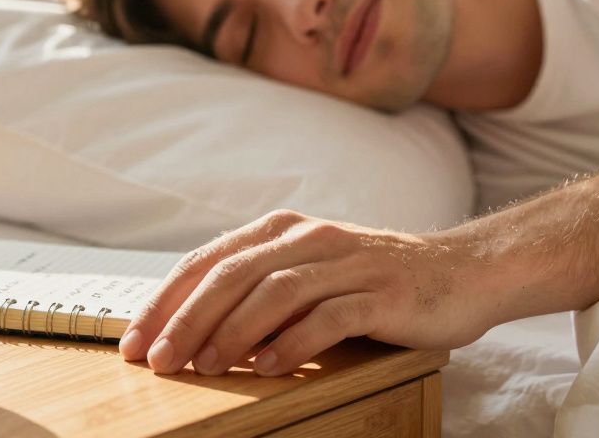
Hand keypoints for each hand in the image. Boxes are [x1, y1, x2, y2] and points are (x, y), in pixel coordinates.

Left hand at [119, 209, 498, 376]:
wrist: (463, 271)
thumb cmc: (373, 281)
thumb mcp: (308, 274)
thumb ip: (257, 289)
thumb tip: (191, 329)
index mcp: (281, 230)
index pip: (208, 261)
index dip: (166, 300)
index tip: (135, 340)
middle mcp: (310, 238)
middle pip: (232, 275)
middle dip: (187, 319)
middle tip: (159, 360)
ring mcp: (348, 263)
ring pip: (275, 292)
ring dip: (234, 332)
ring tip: (205, 367)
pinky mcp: (383, 293)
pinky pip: (330, 316)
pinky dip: (295, 342)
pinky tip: (270, 367)